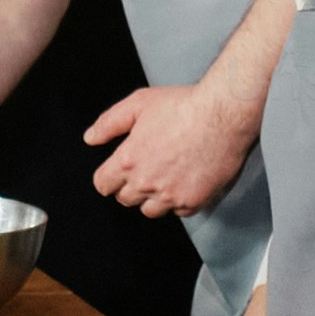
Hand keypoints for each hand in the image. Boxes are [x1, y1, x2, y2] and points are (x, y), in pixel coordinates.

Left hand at [81, 78, 256, 221]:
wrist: (223, 114)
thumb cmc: (184, 105)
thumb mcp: (139, 103)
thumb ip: (109, 123)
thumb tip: (90, 138)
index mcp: (128, 161)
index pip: (103, 185)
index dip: (108, 177)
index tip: (116, 173)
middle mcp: (146, 183)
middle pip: (125, 199)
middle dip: (131, 186)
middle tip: (147, 167)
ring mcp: (170, 196)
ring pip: (150, 210)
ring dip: (153, 197)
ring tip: (166, 176)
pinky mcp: (193, 202)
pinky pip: (178, 212)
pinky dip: (179, 200)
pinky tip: (186, 179)